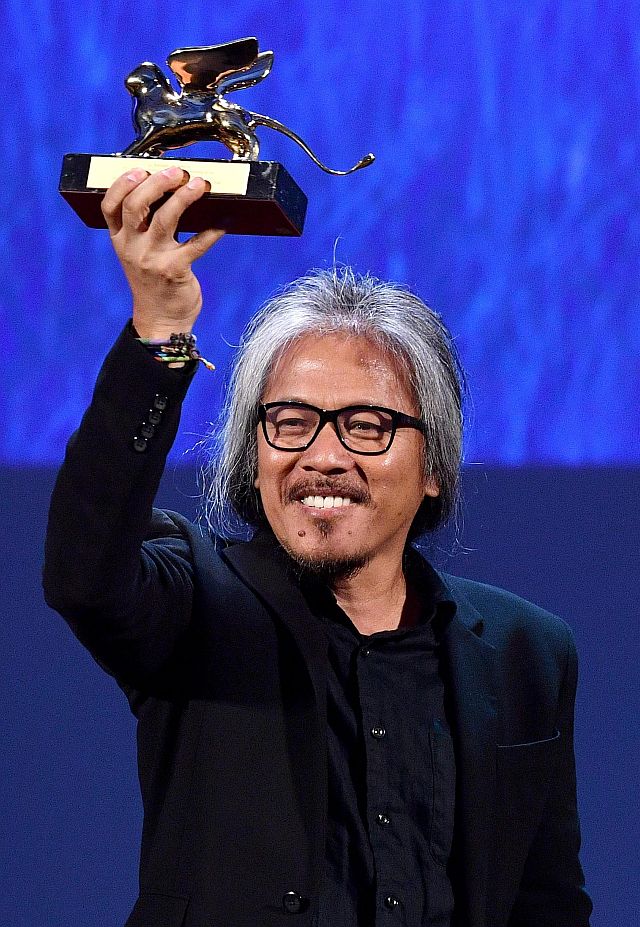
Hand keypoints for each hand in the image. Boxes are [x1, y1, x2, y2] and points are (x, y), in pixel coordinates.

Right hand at [101, 166, 224, 338]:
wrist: (161, 320)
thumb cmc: (154, 281)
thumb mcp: (138, 254)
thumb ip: (144, 227)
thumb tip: (172, 191)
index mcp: (120, 240)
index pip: (110, 206)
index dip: (122, 183)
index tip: (140, 169)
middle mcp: (132, 248)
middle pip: (136, 205)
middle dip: (157, 183)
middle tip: (178, 172)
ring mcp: (152, 260)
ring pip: (165, 219)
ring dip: (184, 197)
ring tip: (199, 184)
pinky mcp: (175, 271)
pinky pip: (196, 245)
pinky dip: (212, 231)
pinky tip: (224, 221)